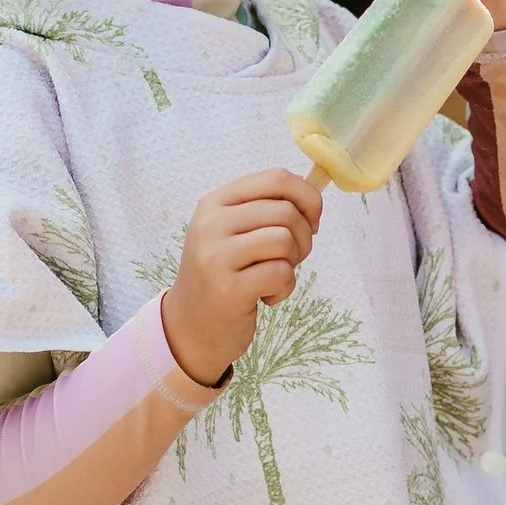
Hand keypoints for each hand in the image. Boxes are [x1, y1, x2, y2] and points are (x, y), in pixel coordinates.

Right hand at [163, 169, 321, 385]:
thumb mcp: (235, 232)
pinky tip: (268, 297)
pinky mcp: (228, 289)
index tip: (312, 221)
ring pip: (285, 240)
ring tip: (276, 277)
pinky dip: (285, 288)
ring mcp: (216, 256)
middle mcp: (211, 224)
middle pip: (286, 211)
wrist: (190, 326)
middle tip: (291, 258)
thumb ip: (268, 210)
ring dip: (294, 262)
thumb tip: (314, 198)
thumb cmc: (224, 275)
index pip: (276, 178)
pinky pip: (281, 274)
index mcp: (215, 202)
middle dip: (304, 236)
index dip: (307, 197)